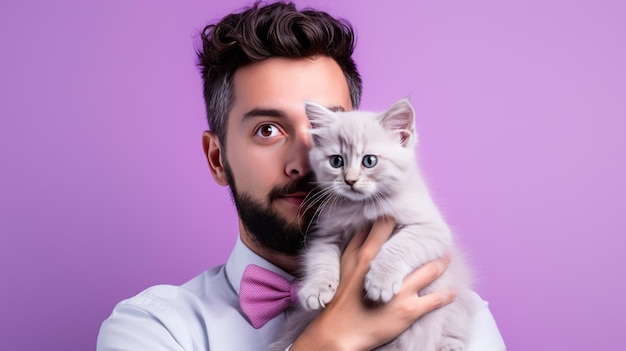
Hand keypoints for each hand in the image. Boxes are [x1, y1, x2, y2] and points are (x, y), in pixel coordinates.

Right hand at [290, 217, 455, 350]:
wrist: (340, 332)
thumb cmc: (341, 300)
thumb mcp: (343, 267)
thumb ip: (356, 247)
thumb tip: (365, 228)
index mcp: (366, 256)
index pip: (383, 227)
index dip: (396, 219)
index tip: (407, 218)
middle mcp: (384, 268)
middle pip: (410, 243)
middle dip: (423, 237)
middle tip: (434, 234)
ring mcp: (399, 289)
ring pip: (430, 269)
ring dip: (441, 263)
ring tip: (446, 258)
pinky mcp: (409, 309)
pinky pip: (435, 299)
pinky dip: (446, 295)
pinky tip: (452, 291)